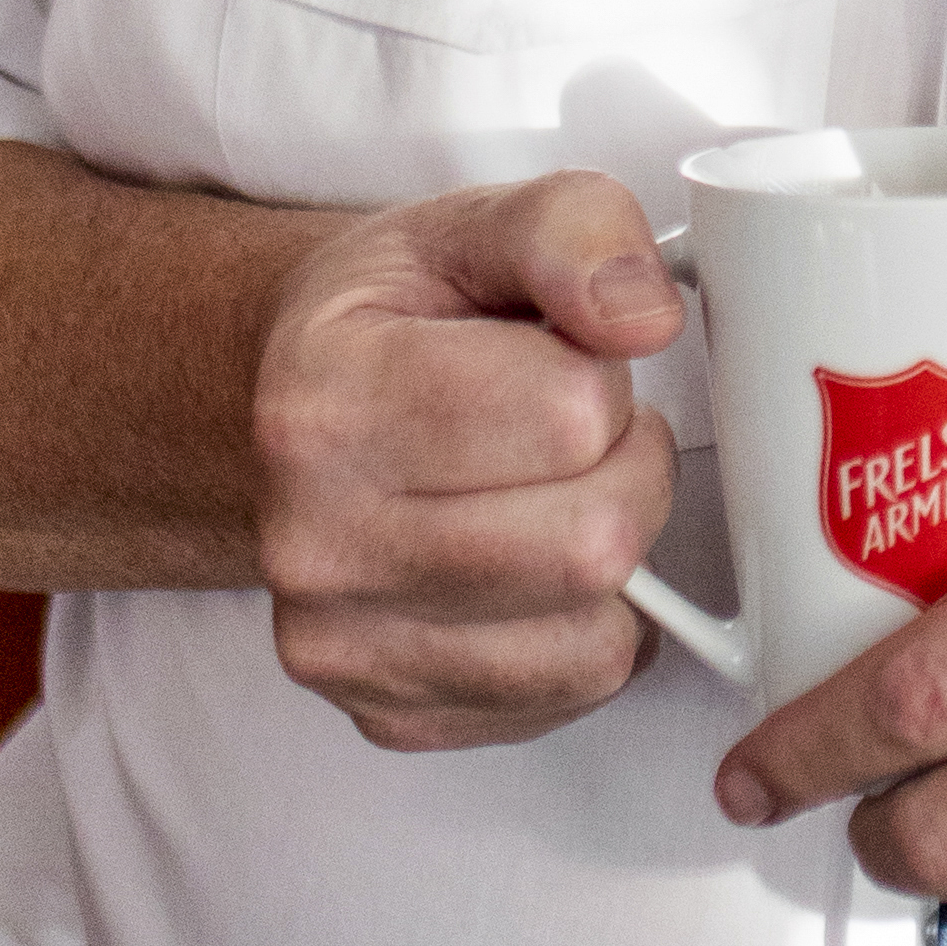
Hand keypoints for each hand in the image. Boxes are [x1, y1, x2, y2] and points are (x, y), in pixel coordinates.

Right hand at [253, 169, 690, 750]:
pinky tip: (534, 572)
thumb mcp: (477, 228)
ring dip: (615, 564)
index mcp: (325, 402)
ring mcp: (341, 646)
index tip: (561, 364)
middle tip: (584, 440)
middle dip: (628, 476)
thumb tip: (644, 318)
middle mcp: (313, 541)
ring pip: (592, 640)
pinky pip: (569, 695)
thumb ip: (576, 230)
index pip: (567, 414)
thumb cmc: (400, 321)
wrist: (302, 412)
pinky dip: (588, 634)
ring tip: (556, 499)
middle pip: (591, 544)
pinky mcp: (388, 717)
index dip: (602, 380)